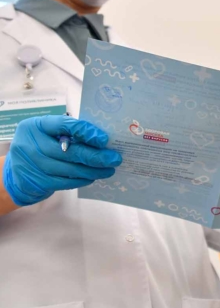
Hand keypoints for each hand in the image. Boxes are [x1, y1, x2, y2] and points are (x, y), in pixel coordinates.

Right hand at [3, 115, 121, 205]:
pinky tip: (93, 177)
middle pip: (70, 151)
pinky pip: (65, 182)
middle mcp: (32, 144)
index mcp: (37, 126)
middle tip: (115, 158)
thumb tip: (101, 139)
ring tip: (109, 169)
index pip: (64, 125)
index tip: (104, 139)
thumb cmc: (39, 145)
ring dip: (93, 170)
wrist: (16, 171)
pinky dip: (82, 180)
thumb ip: (68, 132)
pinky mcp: (38, 182)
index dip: (86, 132)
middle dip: (96, 156)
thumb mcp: (47, 132)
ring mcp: (34, 165)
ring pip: (70, 169)